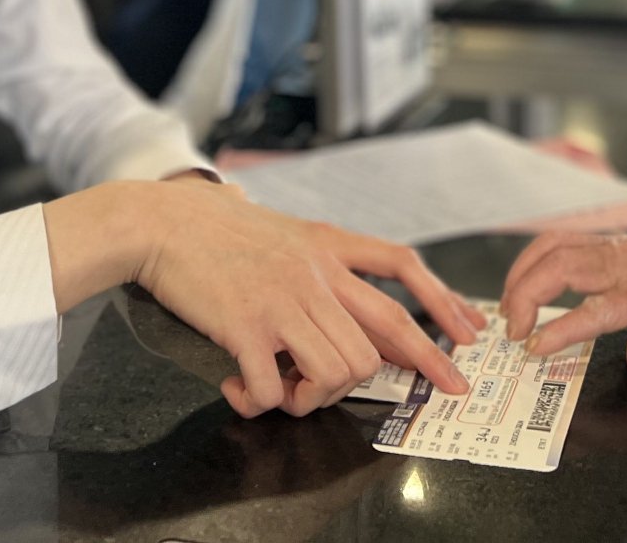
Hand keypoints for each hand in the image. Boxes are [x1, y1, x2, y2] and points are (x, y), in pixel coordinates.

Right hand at [46, 182, 486, 418]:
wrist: (160, 223)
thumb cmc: (212, 228)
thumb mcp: (281, 229)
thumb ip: (314, 254)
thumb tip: (336, 276)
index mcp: (326, 244)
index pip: (401, 265)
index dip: (440, 299)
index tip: (466, 331)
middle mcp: (315, 273)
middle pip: (385, 332)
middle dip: (423, 367)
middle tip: (436, 395)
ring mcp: (283, 301)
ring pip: (339, 370)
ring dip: (316, 396)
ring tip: (286, 392)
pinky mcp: (246, 327)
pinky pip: (275, 389)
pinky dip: (261, 402)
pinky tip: (240, 391)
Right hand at [500, 234, 626, 374]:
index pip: (600, 307)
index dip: (561, 327)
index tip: (533, 347)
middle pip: (565, 264)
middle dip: (527, 294)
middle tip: (511, 331)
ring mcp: (618, 244)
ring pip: (557, 244)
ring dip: (524, 272)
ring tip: (507, 308)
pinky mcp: (609, 241)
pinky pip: (562, 239)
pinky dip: (534, 258)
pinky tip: (522, 281)